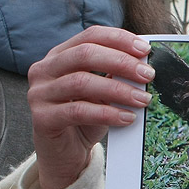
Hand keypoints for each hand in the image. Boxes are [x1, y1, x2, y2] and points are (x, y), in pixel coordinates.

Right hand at [27, 26, 154, 188]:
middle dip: (122, 62)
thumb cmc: (88, 116)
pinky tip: (127, 118)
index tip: (145, 49)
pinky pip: (77, 111)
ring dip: (119, 90)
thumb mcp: (104, 91)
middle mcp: (45, 69)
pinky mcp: (41, 118)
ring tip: (143, 100)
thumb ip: (118, 74)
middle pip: (85, 54)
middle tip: (148, 74)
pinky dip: (107, 113)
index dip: (119, 39)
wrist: (67, 152)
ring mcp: (39, 93)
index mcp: (60, 55)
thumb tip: (146, 63)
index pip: (90, 36)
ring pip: (81, 82)